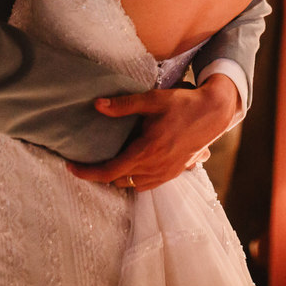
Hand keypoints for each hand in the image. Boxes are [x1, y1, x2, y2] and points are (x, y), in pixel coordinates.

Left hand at [67, 73, 238, 190]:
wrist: (214, 112)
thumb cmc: (183, 104)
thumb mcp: (152, 100)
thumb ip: (124, 105)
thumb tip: (97, 105)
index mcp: (147, 151)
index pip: (110, 171)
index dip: (87, 173)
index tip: (71, 168)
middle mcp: (156, 167)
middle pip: (119, 181)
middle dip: (101, 174)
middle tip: (88, 162)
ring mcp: (167, 172)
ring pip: (134, 185)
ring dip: (119, 178)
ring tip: (109, 164)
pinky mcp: (176, 172)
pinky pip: (149, 184)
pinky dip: (137, 179)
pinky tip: (135, 166)